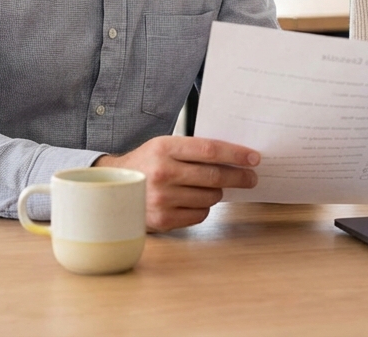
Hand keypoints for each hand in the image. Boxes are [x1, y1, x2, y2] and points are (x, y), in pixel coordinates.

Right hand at [95, 136, 258, 231]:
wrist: (113, 187)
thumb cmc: (147, 164)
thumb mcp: (164, 147)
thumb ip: (194, 151)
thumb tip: (235, 158)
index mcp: (164, 148)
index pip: (210, 150)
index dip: (236, 154)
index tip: (254, 158)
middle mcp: (162, 173)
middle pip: (214, 176)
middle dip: (239, 177)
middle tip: (251, 178)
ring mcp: (162, 198)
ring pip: (210, 196)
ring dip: (217, 192)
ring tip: (210, 187)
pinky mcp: (163, 219)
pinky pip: (200, 214)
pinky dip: (204, 208)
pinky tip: (194, 200)